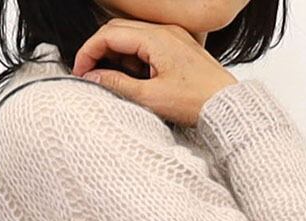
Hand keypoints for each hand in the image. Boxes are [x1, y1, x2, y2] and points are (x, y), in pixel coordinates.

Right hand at [72, 18, 237, 125]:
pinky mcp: (177, 47)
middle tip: (90, 75)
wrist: (225, 106)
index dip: (88, 52)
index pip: (109, 34)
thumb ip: (117, 84)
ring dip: (117, 57)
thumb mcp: (150, 97)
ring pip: (131, 37)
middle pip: (117, 30)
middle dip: (99, 51)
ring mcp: (171, 37)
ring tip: (117, 82)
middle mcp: (164, 31)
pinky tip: (137, 79)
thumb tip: (93, 77)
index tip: (80, 71)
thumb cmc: (196, 101)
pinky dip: (134, 59)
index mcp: (156, 39)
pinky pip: (147, 45)